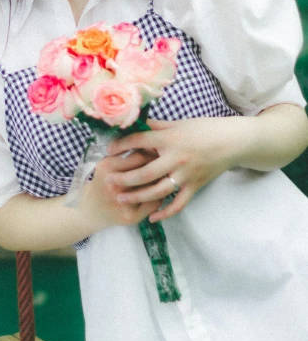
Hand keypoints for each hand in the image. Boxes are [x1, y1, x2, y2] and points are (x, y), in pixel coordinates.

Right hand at [81, 147, 162, 230]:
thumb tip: (151, 145)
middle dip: (159, 167)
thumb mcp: (107, 164)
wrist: (91, 211)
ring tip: (164, 175)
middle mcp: (114, 185)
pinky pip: (154, 204)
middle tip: (165, 163)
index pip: (139, 156)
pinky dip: (160, 196)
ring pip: (153, 188)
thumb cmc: (102, 182)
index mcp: (107, 167)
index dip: (152, 153)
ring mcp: (123, 203)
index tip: (158, 151)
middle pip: (147, 171)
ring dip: (161, 181)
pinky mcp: (131, 217)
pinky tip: (159, 191)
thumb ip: (124, 154)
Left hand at [106, 117, 248, 222]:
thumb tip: (136, 124)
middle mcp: (176, 159)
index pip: (139, 142)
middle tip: (108, 182)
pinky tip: (151, 217)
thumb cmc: (204, 129)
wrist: (232, 142)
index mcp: (170, 139)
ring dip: (137, 197)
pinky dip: (164, 213)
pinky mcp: (195, 187)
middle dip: (124, 178)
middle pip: (144, 172)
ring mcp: (186, 176)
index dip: (121, 146)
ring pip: (157, 191)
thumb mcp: (178, 123)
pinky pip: (177, 204)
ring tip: (121, 199)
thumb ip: (156, 127)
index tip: (108, 150)